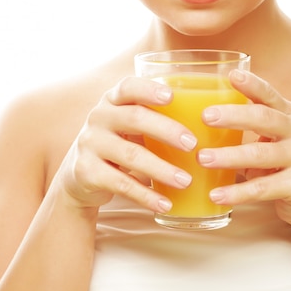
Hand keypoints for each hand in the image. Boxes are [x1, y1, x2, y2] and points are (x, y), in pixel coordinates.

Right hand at [55, 76, 197, 212]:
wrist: (80, 174)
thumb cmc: (120, 141)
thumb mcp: (131, 124)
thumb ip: (156, 116)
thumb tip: (211, 121)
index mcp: (113, 99)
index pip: (128, 87)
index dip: (148, 90)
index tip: (171, 96)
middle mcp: (98, 116)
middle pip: (134, 118)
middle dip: (166, 130)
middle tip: (192, 144)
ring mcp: (90, 143)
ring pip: (130, 155)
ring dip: (162, 169)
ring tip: (186, 181)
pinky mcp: (86, 172)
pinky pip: (121, 184)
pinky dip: (146, 196)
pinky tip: (165, 203)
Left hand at [198, 69, 290, 228]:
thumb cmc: (282, 161)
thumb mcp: (271, 136)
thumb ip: (247, 124)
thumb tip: (196, 115)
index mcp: (288, 113)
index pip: (268, 94)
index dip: (251, 84)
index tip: (231, 75)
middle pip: (264, 118)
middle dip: (233, 116)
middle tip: (205, 116)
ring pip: (260, 154)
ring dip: (229, 156)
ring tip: (202, 158)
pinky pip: (263, 188)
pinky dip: (237, 192)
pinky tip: (216, 194)